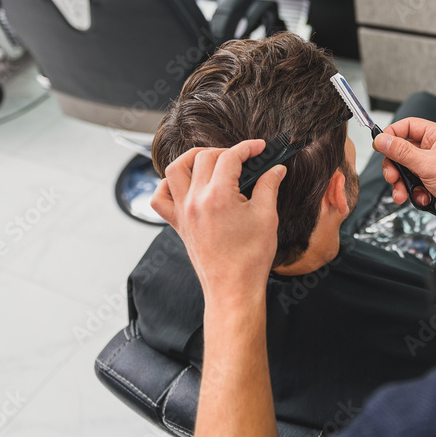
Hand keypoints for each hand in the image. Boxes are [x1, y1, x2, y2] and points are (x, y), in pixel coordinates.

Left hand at [150, 140, 286, 302]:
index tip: (259, 148)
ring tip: (211, 161)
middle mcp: (196, 201)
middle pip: (204, 157)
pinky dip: (168, 185)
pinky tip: (185, 185)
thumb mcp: (267, 217)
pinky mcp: (178, 224)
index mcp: (219, 197)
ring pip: (175, 169)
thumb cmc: (250, 258)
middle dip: (226, 152)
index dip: (248, 148)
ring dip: (192, 158)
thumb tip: (275, 169)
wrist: (233, 289)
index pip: (230, 157)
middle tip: (243, 160)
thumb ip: (269, 186)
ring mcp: (183, 212)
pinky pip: (160, 198)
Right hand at [373, 118, 435, 231]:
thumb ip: (401, 152)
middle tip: (392, 176)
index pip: (409, 126)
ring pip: (405, 170)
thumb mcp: (428, 165)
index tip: (379, 145)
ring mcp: (434, 167)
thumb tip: (382, 140)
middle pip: (402, 151)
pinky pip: (412, 184)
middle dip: (395, 166)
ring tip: (402, 193)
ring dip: (401, 183)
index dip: (392, 134)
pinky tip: (421, 198)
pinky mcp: (431, 183)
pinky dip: (413, 193)